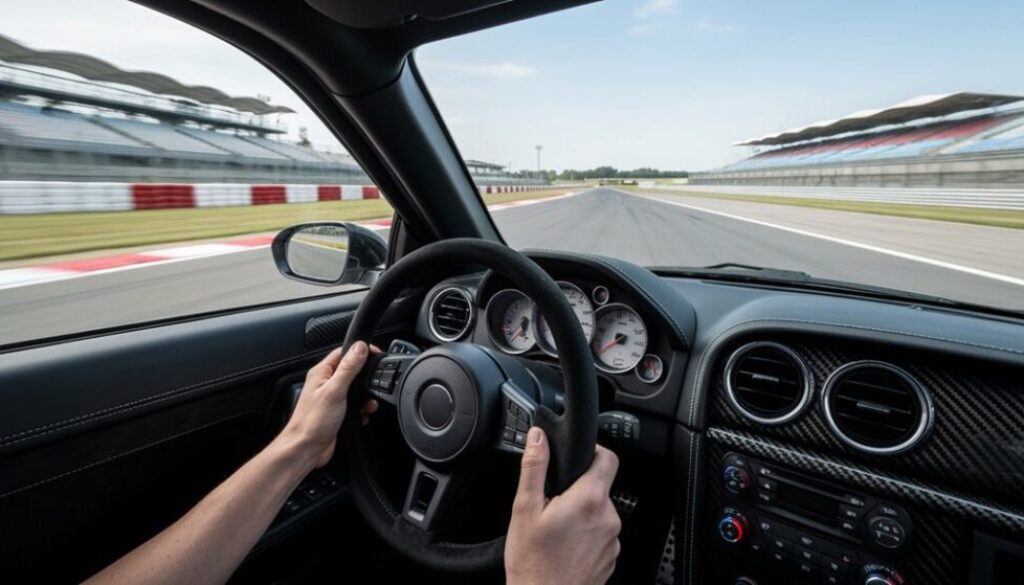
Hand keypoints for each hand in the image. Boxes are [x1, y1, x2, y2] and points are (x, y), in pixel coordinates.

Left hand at [277, 341, 378, 468]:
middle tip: (374, 384)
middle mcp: (326, 383)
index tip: (376, 355)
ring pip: (356, 389)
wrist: (306, 449)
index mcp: (322, 372)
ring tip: (368, 405)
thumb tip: (360, 347)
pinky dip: (362, 410)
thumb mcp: (334, 391)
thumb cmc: (312, 422)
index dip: (361, 351)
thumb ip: (348, 368)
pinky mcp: (337, 412)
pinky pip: (355, 405)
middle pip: (353, 370)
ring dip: (366, 397)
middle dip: (366, 379)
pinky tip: (362, 416)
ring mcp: (331, 398)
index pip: (344, 352)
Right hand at [505, 428, 621, 584]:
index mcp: (589, 499)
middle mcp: (608, 518)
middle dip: (578, 489)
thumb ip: (534, 467)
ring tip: (556, 530)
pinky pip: (601, 534)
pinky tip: (565, 546)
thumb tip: (538, 437)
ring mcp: (613, 541)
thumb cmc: (532, 563)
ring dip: (582, 514)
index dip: (593, 451)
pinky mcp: (611, 558)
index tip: (576, 458)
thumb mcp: (524, 508)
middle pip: (600, 486)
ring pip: (600, 511)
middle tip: (553, 504)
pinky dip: (587, 535)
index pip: (608, 458)